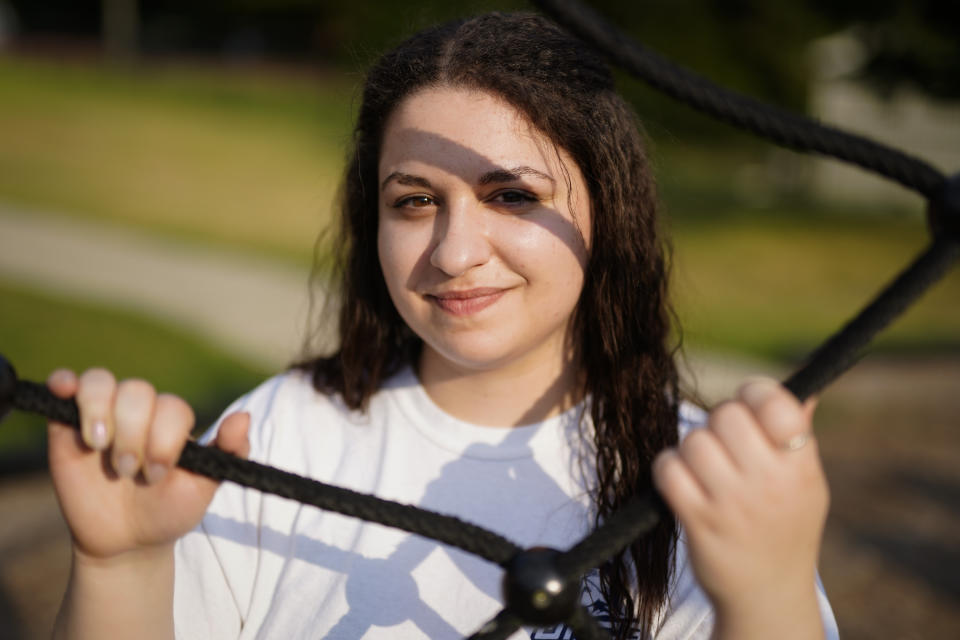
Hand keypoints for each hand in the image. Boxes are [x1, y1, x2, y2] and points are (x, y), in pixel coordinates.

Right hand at [46, 368, 249, 563]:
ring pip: (100, 383)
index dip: (163, 439)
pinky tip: (63, 389)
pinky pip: (65, 386)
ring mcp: (101, 414)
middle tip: (129, 472)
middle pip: (136, 392)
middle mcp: (137, 411)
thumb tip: (244, 416)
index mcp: (171, 420)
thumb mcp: (203, 487)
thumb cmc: (169, 510)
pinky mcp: (66, 425)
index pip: (171, 407)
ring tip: (100, 446)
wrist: (126, 541)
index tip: (157, 474)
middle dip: (133, 435)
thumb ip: (229, 451)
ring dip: (100, 413)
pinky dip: (63, 381)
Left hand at [653, 378, 828, 633]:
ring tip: (704, 469)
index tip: (746, 406)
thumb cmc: (784, 530)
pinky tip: (681, 482)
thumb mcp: (807, 486)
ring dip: (691, 450)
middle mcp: (770, 483)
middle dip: (717, 422)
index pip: (775, 402)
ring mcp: (733, 504)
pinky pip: (669, 470)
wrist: (768, 596)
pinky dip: (668, 470)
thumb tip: (805, 391)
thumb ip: (800, 437)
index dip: (754, 393)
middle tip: (722, 444)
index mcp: (800, 467)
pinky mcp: (698, 521)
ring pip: (694, 441)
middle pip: (726, 415)